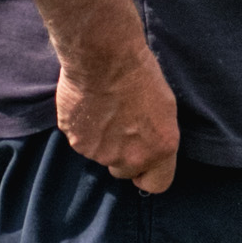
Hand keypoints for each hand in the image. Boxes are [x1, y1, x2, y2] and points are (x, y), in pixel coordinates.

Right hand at [57, 40, 179, 191]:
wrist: (104, 58)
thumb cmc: (140, 74)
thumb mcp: (164, 107)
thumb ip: (156, 136)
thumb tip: (149, 145)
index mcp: (160, 149)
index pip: (157, 184)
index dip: (149, 174)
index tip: (145, 164)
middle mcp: (131, 157)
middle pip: (124, 172)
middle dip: (123, 156)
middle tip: (121, 127)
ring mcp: (101, 153)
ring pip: (101, 156)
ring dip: (102, 140)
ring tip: (104, 109)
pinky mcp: (77, 142)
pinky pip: (82, 142)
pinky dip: (84, 130)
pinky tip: (89, 107)